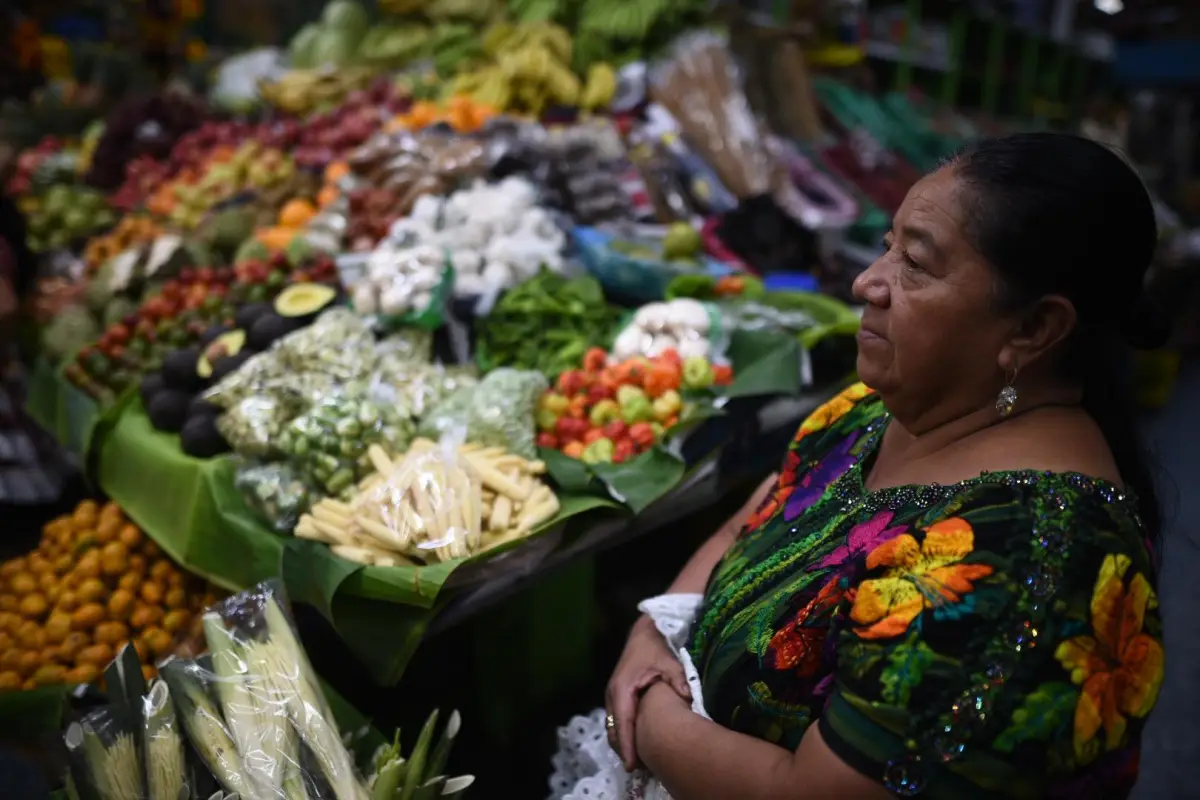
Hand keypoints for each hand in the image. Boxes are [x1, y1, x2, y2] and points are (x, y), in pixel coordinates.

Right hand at [605, 616, 691, 771]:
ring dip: (623, 744)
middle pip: (614, 730)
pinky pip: (617, 721)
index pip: (623, 723)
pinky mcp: (616, 697)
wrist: (644, 633)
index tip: (632, 765)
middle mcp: (612, 695)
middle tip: (640, 769)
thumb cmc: (656, 648)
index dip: (627, 745)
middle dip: (624, 750)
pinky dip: (624, 734)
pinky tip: (637, 744)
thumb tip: (686, 698)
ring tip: (640, 762)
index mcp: (622, 689)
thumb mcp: (669, 662)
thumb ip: (677, 680)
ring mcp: (612, 696)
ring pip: (613, 727)